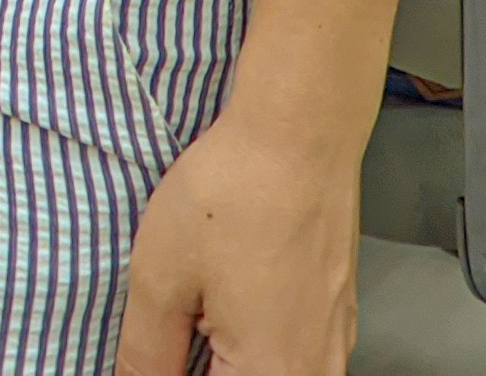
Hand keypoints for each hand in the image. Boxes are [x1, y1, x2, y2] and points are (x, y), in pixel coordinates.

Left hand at [115, 106, 359, 375]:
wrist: (299, 133)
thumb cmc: (237, 192)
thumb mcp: (161, 276)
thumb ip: (147, 351)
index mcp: (273, 373)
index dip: (175, 369)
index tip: (163, 343)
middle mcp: (317, 368)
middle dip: (202, 360)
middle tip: (177, 321)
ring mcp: (334, 340)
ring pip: (269, 367)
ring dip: (227, 351)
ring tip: (200, 303)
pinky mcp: (337, 310)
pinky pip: (292, 347)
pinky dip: (255, 334)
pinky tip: (229, 291)